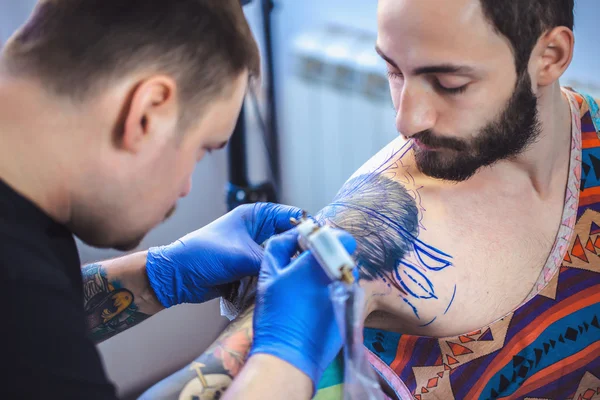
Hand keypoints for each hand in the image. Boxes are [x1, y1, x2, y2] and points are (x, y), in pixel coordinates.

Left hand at [146, 202, 302, 307]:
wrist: (176, 277)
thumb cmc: (202, 255)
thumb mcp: (241, 256)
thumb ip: (270, 260)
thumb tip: (295, 267)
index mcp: (256, 215)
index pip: (291, 216)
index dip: (307, 228)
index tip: (322, 243)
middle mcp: (258, 230)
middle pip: (290, 237)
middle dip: (301, 249)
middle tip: (317, 262)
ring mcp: (255, 249)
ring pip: (282, 256)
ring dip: (289, 265)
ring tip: (304, 275)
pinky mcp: (250, 267)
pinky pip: (271, 270)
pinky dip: (278, 276)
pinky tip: (289, 284)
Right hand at [249, 228, 356, 390]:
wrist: (289, 355)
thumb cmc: (276, 314)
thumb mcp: (268, 274)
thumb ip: (280, 246)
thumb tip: (294, 234)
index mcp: (321, 263)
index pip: (343, 239)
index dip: (329, 240)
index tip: (313, 248)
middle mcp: (341, 276)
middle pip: (344, 257)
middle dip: (329, 259)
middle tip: (307, 269)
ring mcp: (350, 295)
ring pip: (346, 275)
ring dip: (333, 276)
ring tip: (311, 290)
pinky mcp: (352, 312)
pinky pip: (347, 293)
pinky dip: (336, 293)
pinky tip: (317, 306)